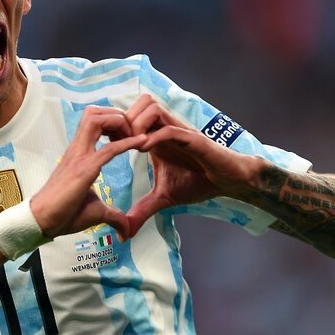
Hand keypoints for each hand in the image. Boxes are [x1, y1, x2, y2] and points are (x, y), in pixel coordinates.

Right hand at [30, 105, 146, 240]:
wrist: (43, 221)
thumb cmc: (64, 213)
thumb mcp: (96, 211)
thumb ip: (113, 216)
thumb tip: (126, 229)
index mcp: (79, 153)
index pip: (94, 122)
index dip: (113, 121)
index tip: (130, 132)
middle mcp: (78, 149)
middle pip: (94, 112)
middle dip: (116, 114)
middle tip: (132, 131)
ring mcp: (79, 157)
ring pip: (97, 120)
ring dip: (119, 122)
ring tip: (134, 135)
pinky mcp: (84, 170)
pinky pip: (108, 149)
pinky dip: (128, 142)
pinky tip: (142, 142)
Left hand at [123, 94, 259, 236]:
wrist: (227, 181)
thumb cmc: (198, 182)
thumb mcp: (163, 198)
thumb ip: (143, 210)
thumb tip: (125, 232)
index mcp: (155, 137)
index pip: (131, 115)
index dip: (116, 126)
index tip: (106, 146)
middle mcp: (166, 128)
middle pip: (139, 102)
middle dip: (124, 120)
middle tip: (117, 143)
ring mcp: (179, 131)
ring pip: (152, 107)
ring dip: (137, 124)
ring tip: (132, 147)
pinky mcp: (193, 139)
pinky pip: (170, 129)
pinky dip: (155, 137)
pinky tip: (146, 151)